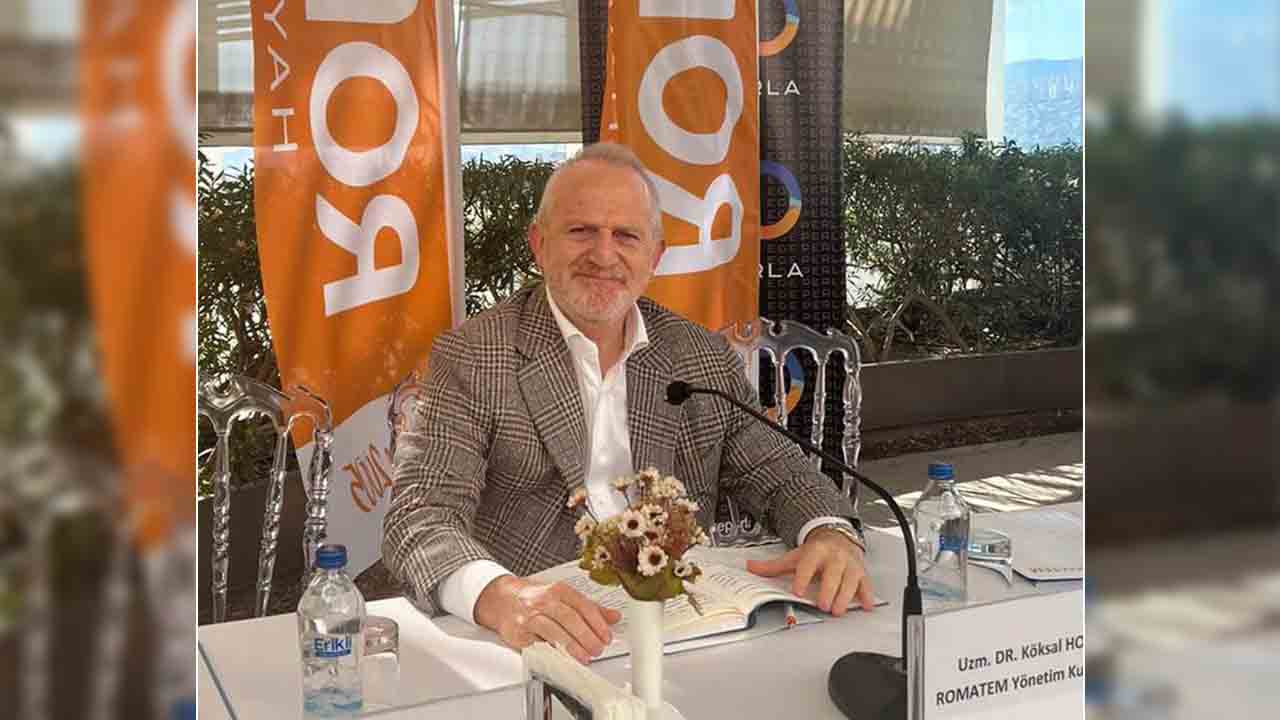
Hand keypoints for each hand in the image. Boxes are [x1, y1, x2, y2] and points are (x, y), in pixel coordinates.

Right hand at [473, 575, 621, 662]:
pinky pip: (537, 644)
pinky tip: (563, 658)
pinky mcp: (518, 632)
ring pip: (553, 632)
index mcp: (558, 590)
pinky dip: (552, 652)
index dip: (597, 623)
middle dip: (587, 636)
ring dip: (572, 647)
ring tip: (585, 657)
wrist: (500, 598)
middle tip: (598, 649)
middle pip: (569, 619)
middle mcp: (543, 600)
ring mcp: (529, 616)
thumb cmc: (534, 597)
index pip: (582, 605)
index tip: (607, 636)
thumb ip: (589, 608)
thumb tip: (614, 617)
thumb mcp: (562, 596)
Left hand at [746, 528, 874, 615]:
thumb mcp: (794, 556)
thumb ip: (773, 566)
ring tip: (838, 610)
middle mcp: (834, 556)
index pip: (808, 564)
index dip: (802, 577)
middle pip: (833, 573)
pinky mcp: (861, 572)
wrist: (836, 537)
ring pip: (850, 580)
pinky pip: (865, 584)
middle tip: (823, 604)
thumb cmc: (815, 551)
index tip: (797, 590)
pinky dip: (866, 595)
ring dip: (845, 596)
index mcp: (815, 551)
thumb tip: (751, 567)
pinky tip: (865, 605)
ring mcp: (849, 564)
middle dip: (828, 589)